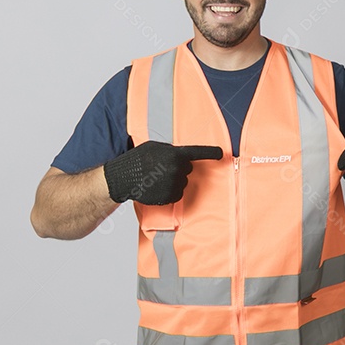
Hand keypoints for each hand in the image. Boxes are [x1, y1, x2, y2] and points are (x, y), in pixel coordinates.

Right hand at [103, 141, 222, 204]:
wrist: (123, 178)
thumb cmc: (137, 159)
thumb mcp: (154, 148)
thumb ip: (171, 151)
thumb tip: (182, 156)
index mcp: (174, 154)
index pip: (197, 152)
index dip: (211, 153)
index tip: (222, 153)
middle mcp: (177, 169)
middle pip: (187, 169)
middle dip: (178, 168)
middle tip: (161, 168)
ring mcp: (174, 184)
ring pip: (182, 182)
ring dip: (173, 181)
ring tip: (156, 178)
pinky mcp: (170, 197)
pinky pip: (176, 194)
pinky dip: (169, 192)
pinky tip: (156, 188)